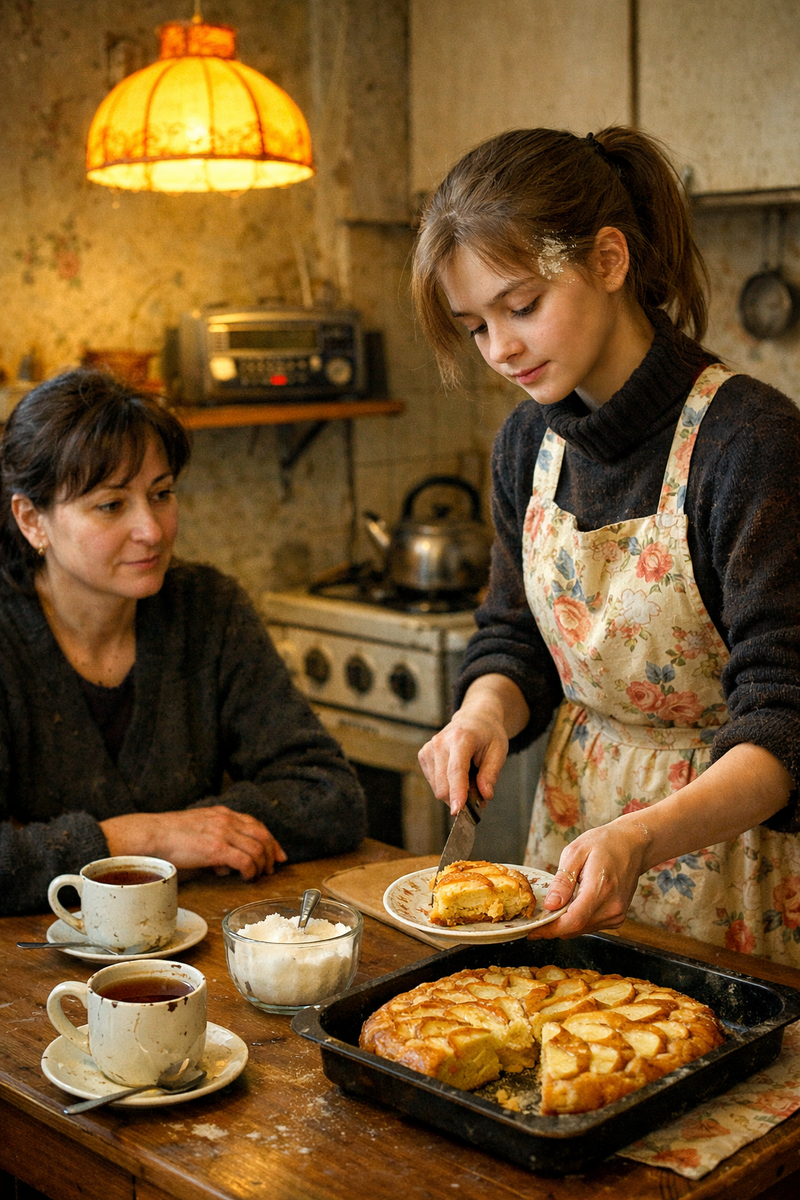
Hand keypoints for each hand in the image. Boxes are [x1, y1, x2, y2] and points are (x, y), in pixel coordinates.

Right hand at [100, 806, 286, 880]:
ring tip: (257, 876)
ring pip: (257, 848)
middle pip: (262, 835)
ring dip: (261, 864)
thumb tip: (225, 867)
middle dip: (272, 853)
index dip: (270, 840)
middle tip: (272, 868)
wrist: (151, 835)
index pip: (256, 824)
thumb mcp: (198, 832)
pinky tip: (246, 877)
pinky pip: (245, 860)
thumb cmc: (169, 837)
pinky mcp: (217, 848)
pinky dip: (250, 870)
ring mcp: (223, 833)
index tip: (277, 854)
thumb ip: (215, 844)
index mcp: (222, 814)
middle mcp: (227, 820)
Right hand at [418, 710, 507, 815]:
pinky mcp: (423, 755)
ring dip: (454, 793)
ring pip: (437, 788)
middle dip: (460, 798)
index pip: (456, 771)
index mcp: (461, 738)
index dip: (457, 792)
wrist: (474, 718)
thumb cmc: (487, 733)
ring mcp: (429, 749)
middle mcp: (440, 743)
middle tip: (479, 795)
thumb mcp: (499, 750)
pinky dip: (447, 786)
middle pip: (443, 785)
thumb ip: (491, 773)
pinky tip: (456, 774)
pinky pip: (433, 783)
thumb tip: (485, 795)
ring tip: (469, 779)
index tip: (457, 810)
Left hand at [529, 817, 650, 939]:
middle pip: (575, 928)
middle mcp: (611, 906)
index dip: (550, 928)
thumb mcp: (576, 852)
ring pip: (582, 929)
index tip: (533, 930)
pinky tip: (575, 902)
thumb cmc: (604, 844)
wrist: (632, 845)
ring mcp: (617, 914)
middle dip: (554, 925)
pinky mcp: (617, 917)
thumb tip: (550, 905)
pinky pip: (591, 925)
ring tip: (558, 903)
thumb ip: (562, 880)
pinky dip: (578, 919)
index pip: (573, 920)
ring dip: (566, 922)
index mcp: (600, 888)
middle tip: (538, 915)